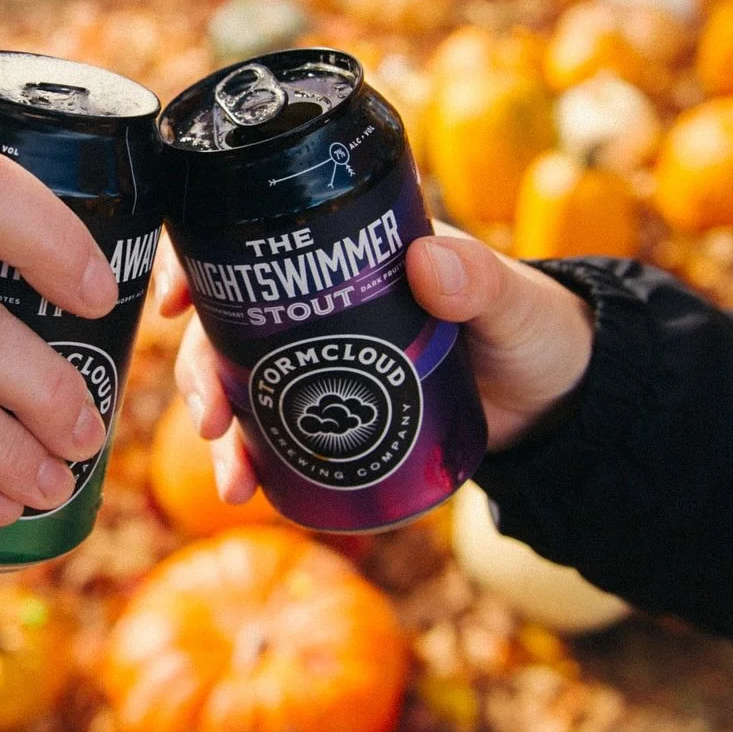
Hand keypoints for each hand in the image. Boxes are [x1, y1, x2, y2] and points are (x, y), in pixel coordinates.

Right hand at [159, 228, 593, 503]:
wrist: (558, 403)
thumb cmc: (535, 331)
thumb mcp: (510, 303)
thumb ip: (478, 281)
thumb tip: (426, 260)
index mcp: (349, 250)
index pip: (256, 239)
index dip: (198, 262)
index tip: (174, 301)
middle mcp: (320, 302)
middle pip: (228, 324)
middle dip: (202, 372)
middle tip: (211, 418)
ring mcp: (321, 359)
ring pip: (241, 383)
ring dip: (220, 428)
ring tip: (232, 479)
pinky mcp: (334, 411)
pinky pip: (274, 431)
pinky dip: (252, 460)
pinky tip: (248, 492)